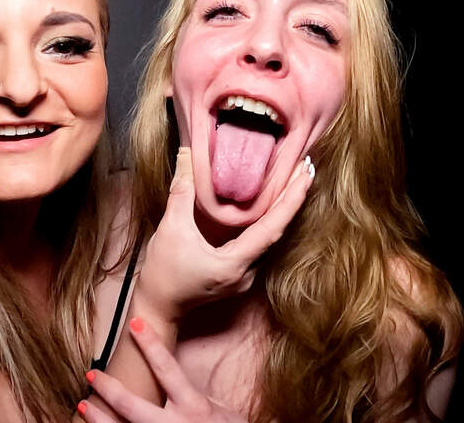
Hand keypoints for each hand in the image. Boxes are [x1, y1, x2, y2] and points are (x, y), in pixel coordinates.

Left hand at [78, 319, 246, 422]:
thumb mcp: (219, 409)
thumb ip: (194, 395)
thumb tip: (173, 375)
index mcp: (194, 408)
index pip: (167, 369)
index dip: (151, 344)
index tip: (135, 323)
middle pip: (132, 405)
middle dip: (109, 388)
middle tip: (92, 373)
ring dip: (99, 419)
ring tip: (84, 404)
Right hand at [137, 148, 313, 319]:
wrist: (157, 308)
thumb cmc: (163, 274)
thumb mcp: (171, 229)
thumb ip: (181, 192)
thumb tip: (186, 154)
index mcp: (236, 264)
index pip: (273, 227)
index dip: (292, 198)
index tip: (307, 173)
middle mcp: (247, 272)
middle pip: (278, 230)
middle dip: (293, 197)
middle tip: (306, 166)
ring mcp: (244, 276)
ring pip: (270, 238)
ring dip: (282, 209)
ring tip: (293, 180)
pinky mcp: (238, 274)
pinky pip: (259, 243)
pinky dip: (268, 221)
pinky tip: (270, 205)